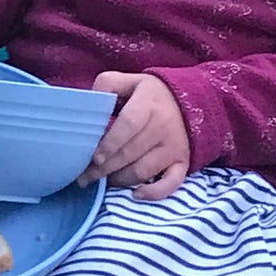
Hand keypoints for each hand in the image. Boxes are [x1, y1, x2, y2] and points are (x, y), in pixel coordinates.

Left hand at [79, 72, 190, 200]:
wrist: (191, 101)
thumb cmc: (151, 94)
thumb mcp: (131, 81)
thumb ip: (108, 84)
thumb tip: (90, 102)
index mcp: (148, 104)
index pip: (128, 125)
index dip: (110, 143)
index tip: (94, 157)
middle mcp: (163, 127)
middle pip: (130, 153)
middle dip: (104, 168)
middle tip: (84, 177)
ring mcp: (174, 147)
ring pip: (143, 171)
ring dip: (120, 180)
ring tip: (103, 181)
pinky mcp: (182, 162)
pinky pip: (171, 183)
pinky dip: (155, 193)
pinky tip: (137, 195)